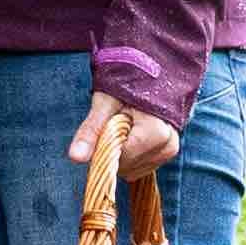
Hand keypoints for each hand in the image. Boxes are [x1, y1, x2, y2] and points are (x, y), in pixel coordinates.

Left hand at [67, 91, 177, 217]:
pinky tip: (132, 134)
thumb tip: (75, 157)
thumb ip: (91, 131)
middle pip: (128, 167)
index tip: (106, 127)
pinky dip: (130, 155)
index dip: (106, 148)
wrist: (151, 73)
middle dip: (114, 150)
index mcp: (156, 131)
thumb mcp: (105, 104)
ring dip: (122, 153)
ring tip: (127, 125)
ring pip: (133, 170)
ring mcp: (170, 150)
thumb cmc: (127, 84)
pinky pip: (140, 167)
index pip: (123, 159)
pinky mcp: (168, 152)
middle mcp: (168, 144)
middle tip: (116, 124)